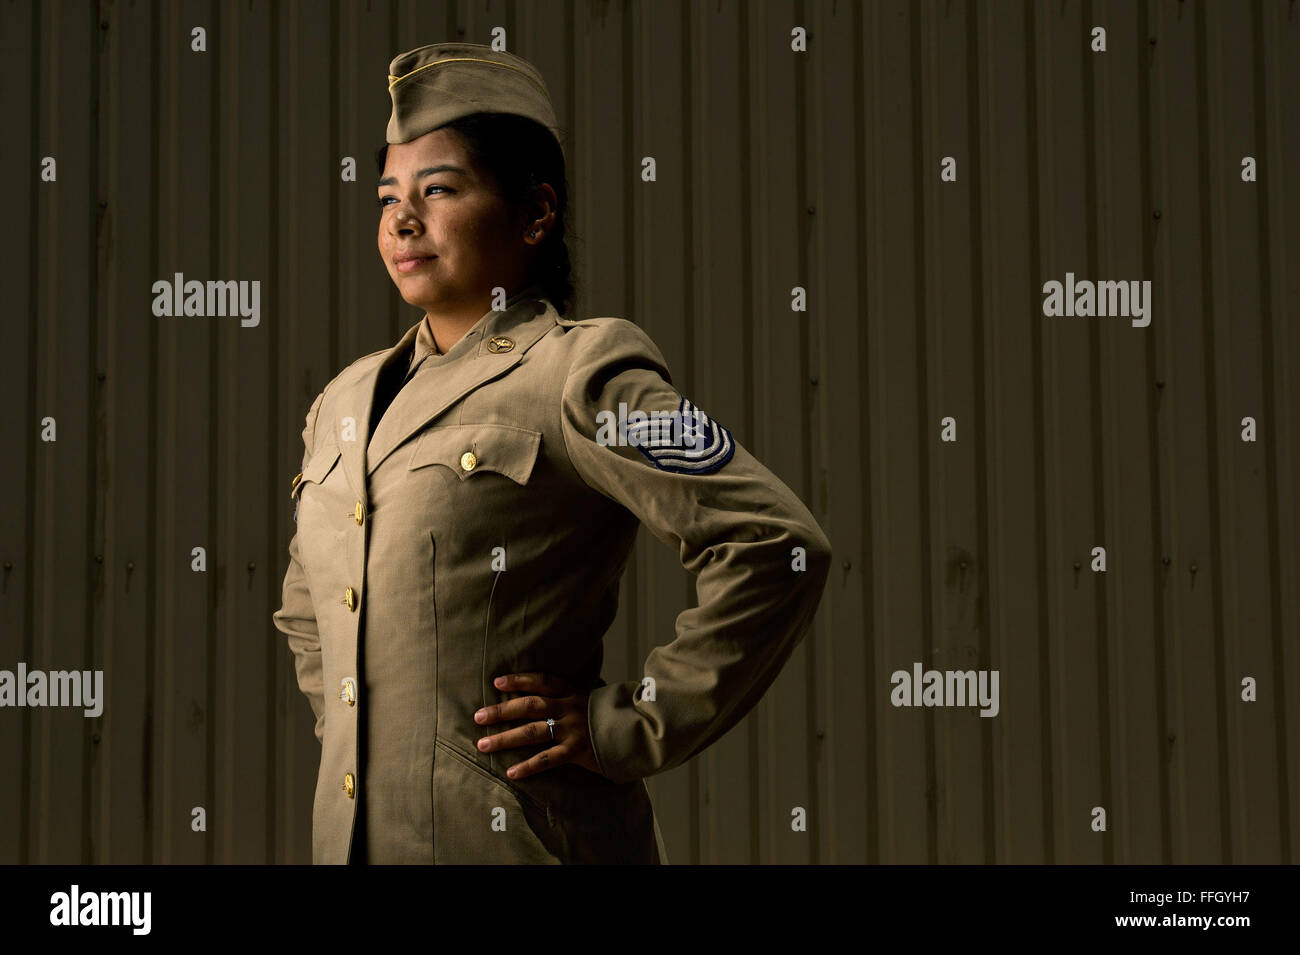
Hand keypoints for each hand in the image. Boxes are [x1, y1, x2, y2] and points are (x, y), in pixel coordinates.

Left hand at [474, 672, 603, 779]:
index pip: (542, 681)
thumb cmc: (615, 716)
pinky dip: (528, 766)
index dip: (519, 680)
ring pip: (532, 731)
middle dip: (501, 711)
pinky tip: (511, 772)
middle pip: (529, 705)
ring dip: (505, 738)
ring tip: (483, 746)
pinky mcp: (577, 751)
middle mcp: (570, 708)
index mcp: (573, 693)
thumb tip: (552, 699)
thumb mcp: (594, 700)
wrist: (642, 731)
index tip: (497, 682)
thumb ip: (575, 698)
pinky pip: (547, 759)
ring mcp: (573, 729)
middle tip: (478, 717)